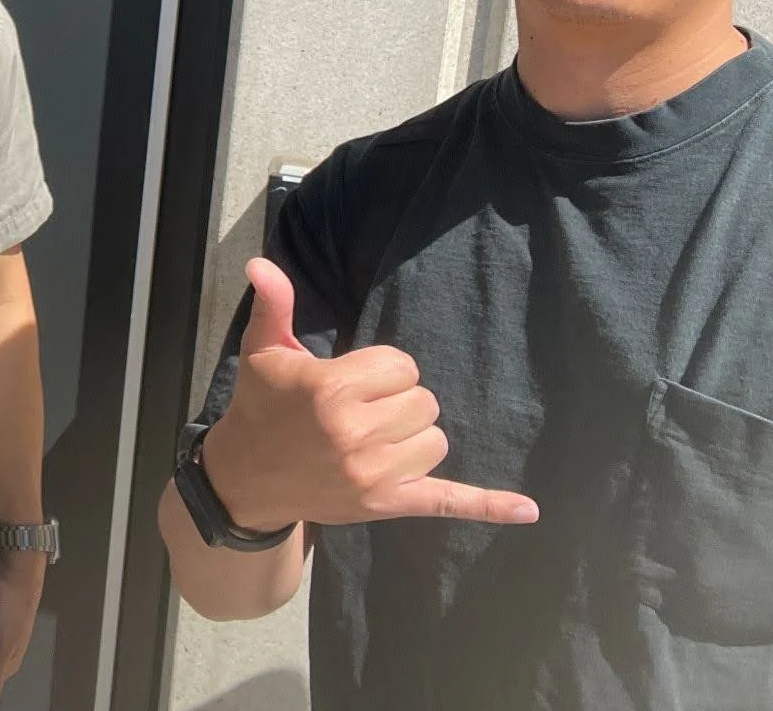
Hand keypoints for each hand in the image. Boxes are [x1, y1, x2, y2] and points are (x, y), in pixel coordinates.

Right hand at [202, 258, 538, 533]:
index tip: (350, 380)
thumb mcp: (262, 350)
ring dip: (413, 436)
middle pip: (424, 402)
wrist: (244, 477)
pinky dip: (489, 506)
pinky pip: (447, 501)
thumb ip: (274, 304)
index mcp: (331, 390)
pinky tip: (528, 510)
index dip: (380, 370)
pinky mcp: (386, 504)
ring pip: (436, 440)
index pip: (402, 366)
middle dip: (396, 401)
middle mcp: (355, 434)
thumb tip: (261, 261)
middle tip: (357, 411)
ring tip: (372, 439)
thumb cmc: (260, 405)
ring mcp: (373, 474)